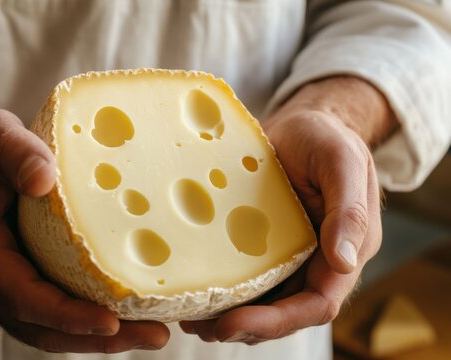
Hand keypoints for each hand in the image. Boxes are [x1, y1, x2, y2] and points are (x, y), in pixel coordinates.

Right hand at [0, 94, 168, 352]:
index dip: (69, 315)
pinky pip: (48, 307)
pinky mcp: (15, 274)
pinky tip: (121, 311)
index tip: (112, 321)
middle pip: (42, 325)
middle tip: (152, 335)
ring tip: (148, 331)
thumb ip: (17, 153)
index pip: (24, 297)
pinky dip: (83, 317)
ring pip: (47, 324)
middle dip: (97, 337)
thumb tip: (44, 180)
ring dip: (96, 335)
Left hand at [180, 77, 397, 343]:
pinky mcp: (260, 243)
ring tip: (188, 317)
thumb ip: (349, 211)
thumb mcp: (342, 163)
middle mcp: (315, 261)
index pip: (317, 304)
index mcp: (343, 251)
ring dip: (227, 314)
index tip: (234, 323)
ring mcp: (286, 255)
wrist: (299, 125)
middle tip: (199, 326)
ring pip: (261, 300)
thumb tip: (344, 263)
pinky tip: (191, 287)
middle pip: (283, 311)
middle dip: (243, 326)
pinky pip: (244, 273)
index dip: (277, 321)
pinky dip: (221, 287)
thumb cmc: (325, 138)